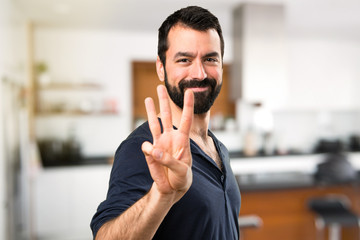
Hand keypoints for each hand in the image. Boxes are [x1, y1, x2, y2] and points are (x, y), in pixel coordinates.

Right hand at [142, 85, 193, 202]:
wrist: (172, 188)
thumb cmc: (182, 178)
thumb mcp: (181, 171)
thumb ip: (168, 160)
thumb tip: (152, 149)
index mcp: (183, 140)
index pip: (186, 119)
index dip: (188, 105)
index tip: (189, 91)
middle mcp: (171, 138)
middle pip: (167, 116)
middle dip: (164, 101)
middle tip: (161, 87)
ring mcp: (160, 143)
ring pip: (154, 123)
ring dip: (150, 111)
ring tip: (148, 98)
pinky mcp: (151, 152)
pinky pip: (146, 146)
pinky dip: (147, 148)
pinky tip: (151, 151)